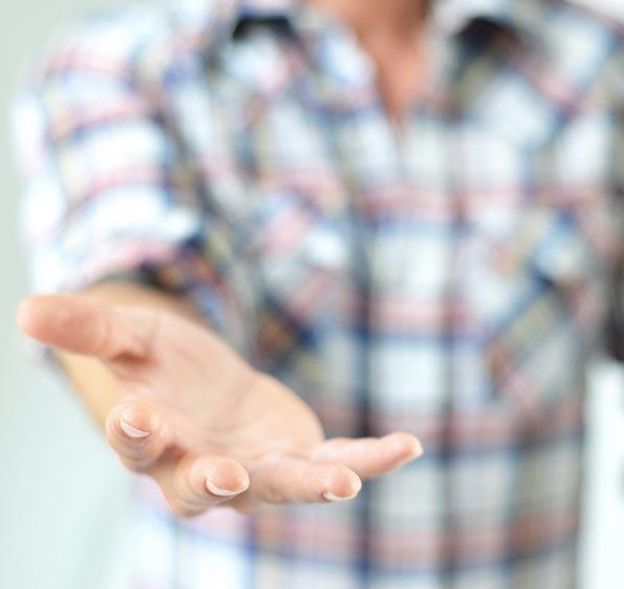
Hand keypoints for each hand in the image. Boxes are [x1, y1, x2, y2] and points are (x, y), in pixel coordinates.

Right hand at [17, 294, 422, 515]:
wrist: (212, 389)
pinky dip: (372, 458)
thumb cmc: (165, 367)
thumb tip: (26, 309)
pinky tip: (408, 444)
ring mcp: (259, 469)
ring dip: (311, 484)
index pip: (138, 446)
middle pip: (206, 486)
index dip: (135, 434)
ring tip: (342, 481)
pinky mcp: (302, 457)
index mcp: (155, 441)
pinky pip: (341, 461)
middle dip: (216, 483)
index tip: (134, 415)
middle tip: (225, 478)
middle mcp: (205, 467)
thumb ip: (88, 328)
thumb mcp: (131, 336)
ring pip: (283, 485)